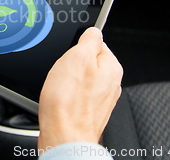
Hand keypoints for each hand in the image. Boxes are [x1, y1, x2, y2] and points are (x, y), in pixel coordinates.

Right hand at [38, 27, 122, 149]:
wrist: (63, 137)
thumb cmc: (69, 102)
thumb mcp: (77, 57)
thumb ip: (89, 39)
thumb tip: (93, 31)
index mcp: (111, 67)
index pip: (95, 43)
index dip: (77, 45)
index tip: (68, 52)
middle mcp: (110, 84)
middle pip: (85, 62)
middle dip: (70, 64)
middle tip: (61, 72)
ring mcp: (99, 100)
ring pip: (78, 79)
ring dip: (65, 81)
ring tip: (59, 88)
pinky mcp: (87, 112)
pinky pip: (74, 95)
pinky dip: (64, 95)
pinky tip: (58, 100)